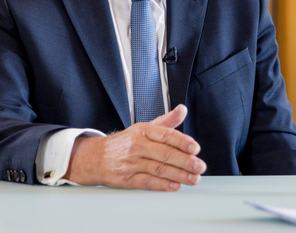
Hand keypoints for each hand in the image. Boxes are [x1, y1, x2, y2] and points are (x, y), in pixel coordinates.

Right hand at [64, 104, 205, 190]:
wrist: (96, 157)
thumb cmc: (125, 142)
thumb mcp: (145, 127)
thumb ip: (167, 120)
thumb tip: (183, 109)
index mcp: (143, 131)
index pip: (166, 135)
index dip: (182, 142)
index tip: (195, 148)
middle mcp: (137, 146)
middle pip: (165, 154)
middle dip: (185, 162)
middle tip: (199, 166)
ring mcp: (131, 163)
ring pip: (158, 169)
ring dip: (179, 175)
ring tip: (193, 178)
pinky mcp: (127, 179)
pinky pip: (147, 182)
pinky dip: (162, 185)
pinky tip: (175, 186)